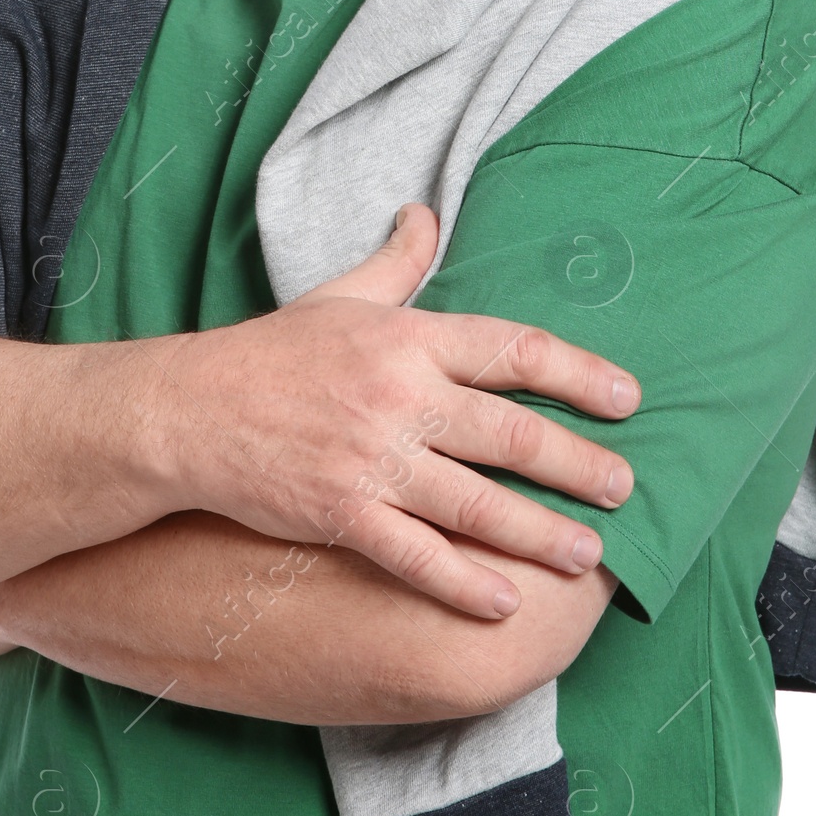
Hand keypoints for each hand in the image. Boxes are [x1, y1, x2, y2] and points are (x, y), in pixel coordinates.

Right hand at [140, 204, 639, 619]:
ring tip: (587, 554)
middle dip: (576, 463)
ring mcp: (370, 458)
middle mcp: (398, 396)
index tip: (627, 397)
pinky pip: (414, 553)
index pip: (510, 350)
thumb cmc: (270, 352)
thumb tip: (429, 212)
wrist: (187, 410)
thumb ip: (397, 261)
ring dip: (538, 531)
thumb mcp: (338, 295)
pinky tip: (503, 603)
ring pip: (474, 501)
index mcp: (406, 338)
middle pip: (509, 432)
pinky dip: (461, 581)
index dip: (576, 373)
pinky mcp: (340, 513)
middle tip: (627, 487)